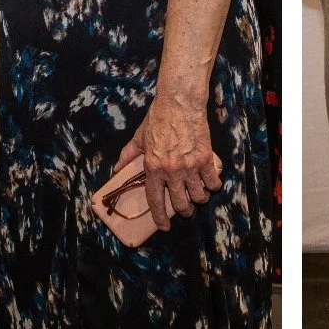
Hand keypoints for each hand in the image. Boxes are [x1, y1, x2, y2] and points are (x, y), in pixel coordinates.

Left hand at [119, 90, 223, 230]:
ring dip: (199, 199)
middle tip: (186, 209)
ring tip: (199, 195)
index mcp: (153, 168)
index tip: (164, 226)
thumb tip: (116, 169)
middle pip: (180, 203)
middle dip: (184, 211)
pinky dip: (212, 186)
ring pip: (198, 196)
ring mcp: (190, 166)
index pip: (155, 200)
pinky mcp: (205, 158)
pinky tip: (211, 184)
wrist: (179, 103)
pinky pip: (212, 182)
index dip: (160, 217)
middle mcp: (171, 171)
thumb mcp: (139, 138)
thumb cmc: (158, 118)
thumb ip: (128, 155)